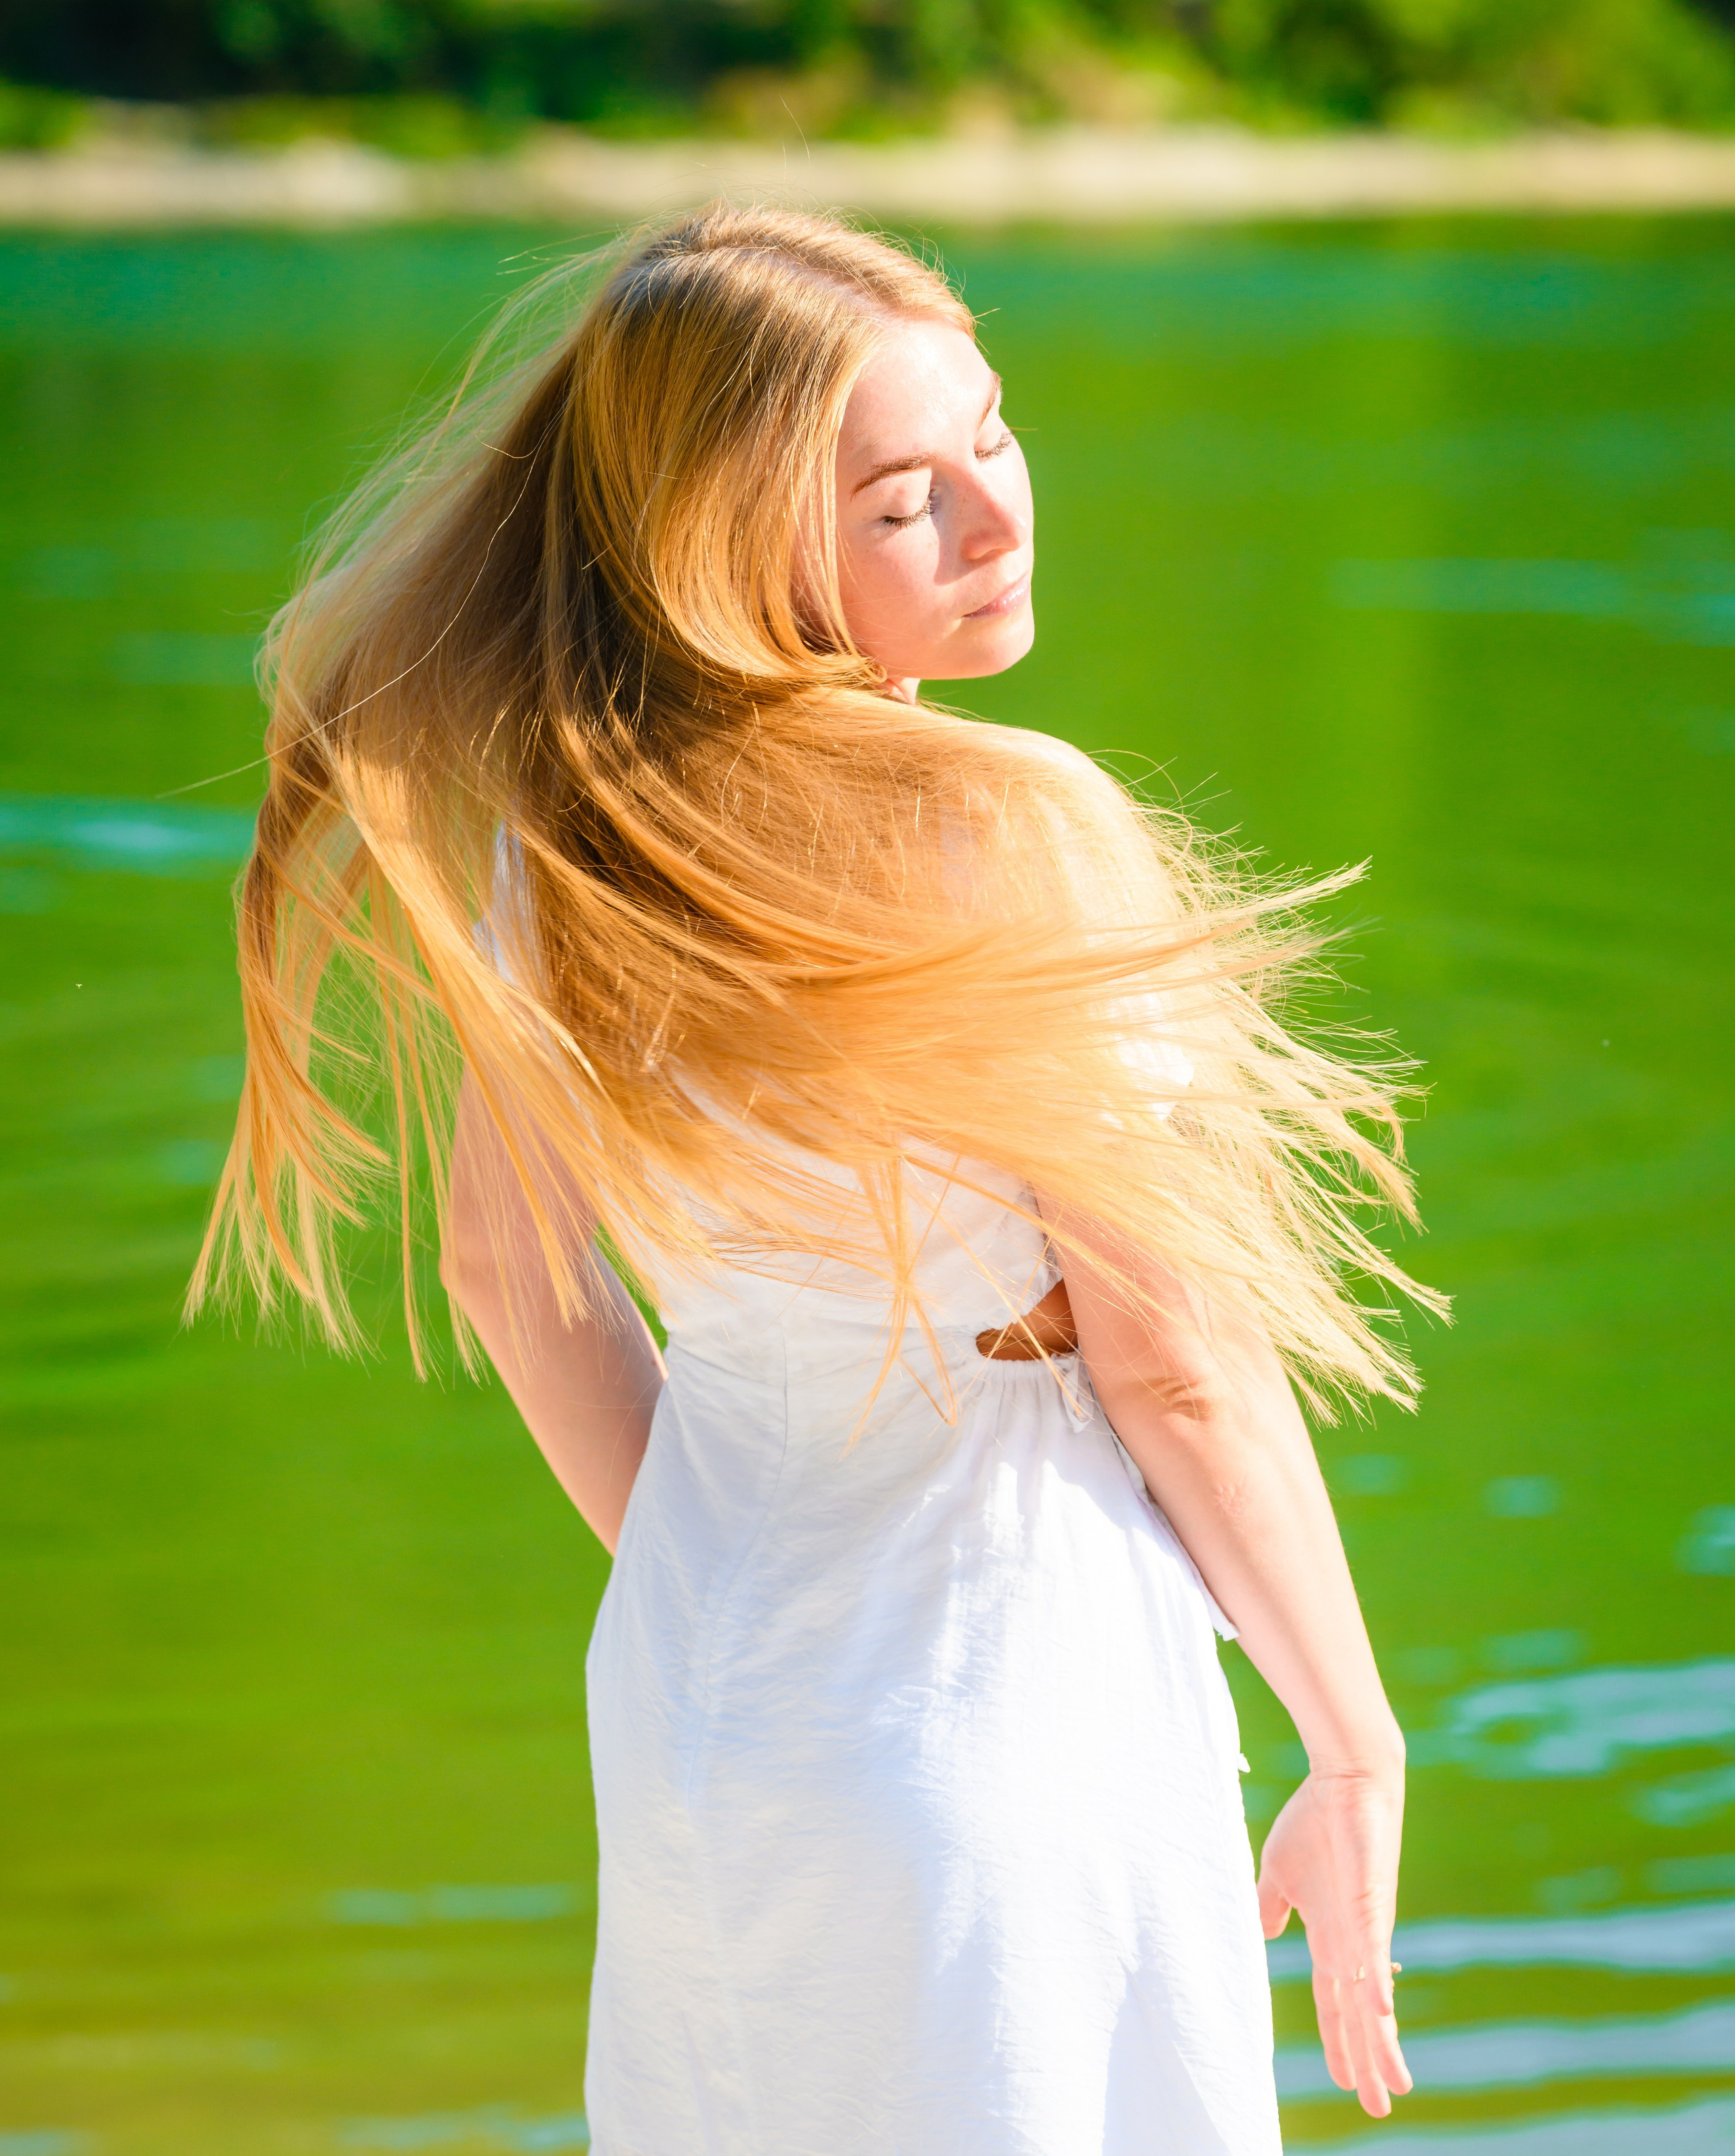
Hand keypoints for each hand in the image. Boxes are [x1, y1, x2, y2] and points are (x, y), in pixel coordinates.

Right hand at [1257, 1763, 1411, 2117]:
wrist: (1345, 1779)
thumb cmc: (1315, 1820)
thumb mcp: (1280, 1871)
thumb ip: (1273, 1906)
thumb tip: (1263, 1934)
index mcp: (1329, 1934)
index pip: (1334, 2001)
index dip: (1339, 2041)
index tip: (1347, 2082)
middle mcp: (1353, 1940)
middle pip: (1360, 2015)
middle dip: (1369, 2062)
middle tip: (1381, 2108)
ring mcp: (1366, 1925)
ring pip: (1374, 1997)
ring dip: (1382, 2043)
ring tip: (1395, 2084)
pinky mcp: (1372, 1902)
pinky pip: (1373, 1951)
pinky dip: (1377, 1985)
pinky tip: (1383, 2017)